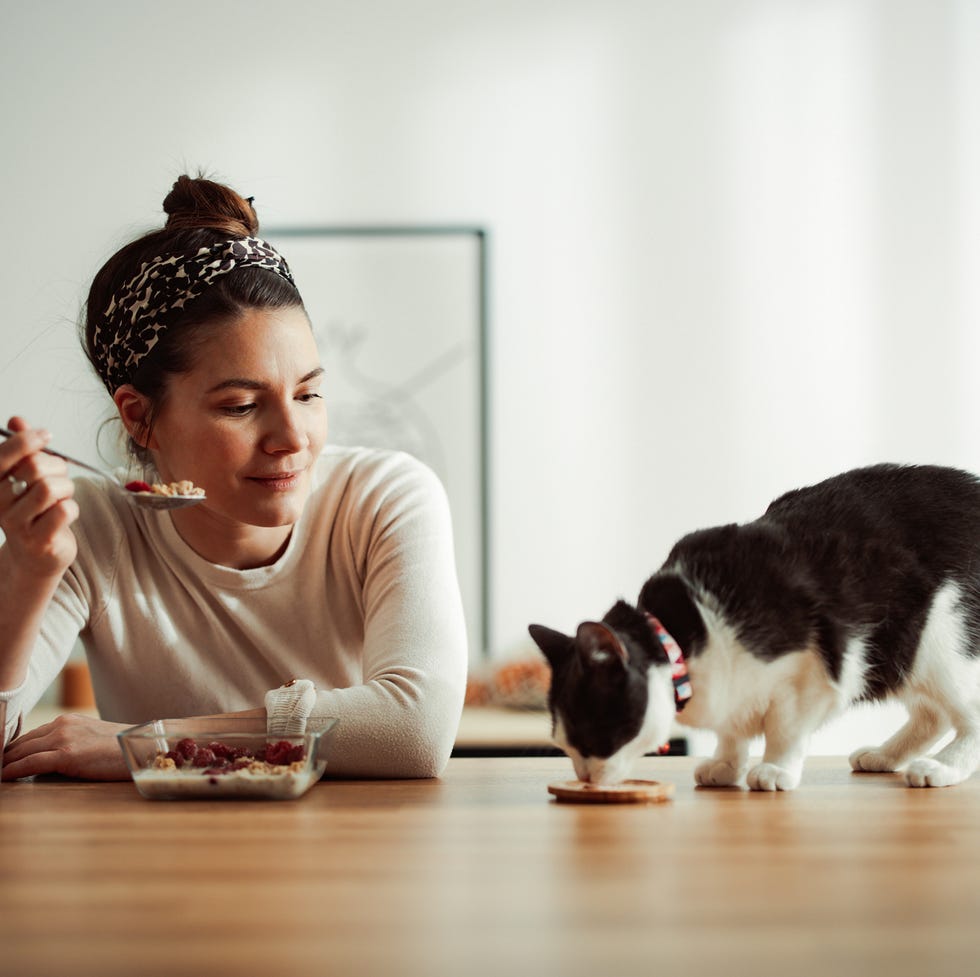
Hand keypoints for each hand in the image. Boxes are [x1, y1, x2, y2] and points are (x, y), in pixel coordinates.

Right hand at [0, 416, 78, 578]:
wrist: (36, 554)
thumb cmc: (35, 510)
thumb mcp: (26, 476)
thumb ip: (21, 449)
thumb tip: (17, 420)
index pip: (3, 456)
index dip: (27, 440)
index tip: (46, 435)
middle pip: (35, 468)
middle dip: (57, 466)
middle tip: (60, 476)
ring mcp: (17, 525)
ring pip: (51, 488)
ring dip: (66, 488)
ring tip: (62, 497)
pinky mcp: (39, 541)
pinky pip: (64, 511)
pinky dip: (72, 508)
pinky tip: (64, 515)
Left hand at [2, 713, 131, 780]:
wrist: (144, 747)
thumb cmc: (121, 749)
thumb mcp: (91, 740)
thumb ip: (70, 744)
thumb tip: (51, 761)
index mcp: (67, 721)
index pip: (28, 736)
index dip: (10, 751)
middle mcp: (62, 725)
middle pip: (20, 743)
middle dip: (2, 757)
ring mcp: (63, 738)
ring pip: (20, 752)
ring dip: (3, 764)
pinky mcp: (67, 754)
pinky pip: (29, 763)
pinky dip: (11, 771)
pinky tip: (2, 778)